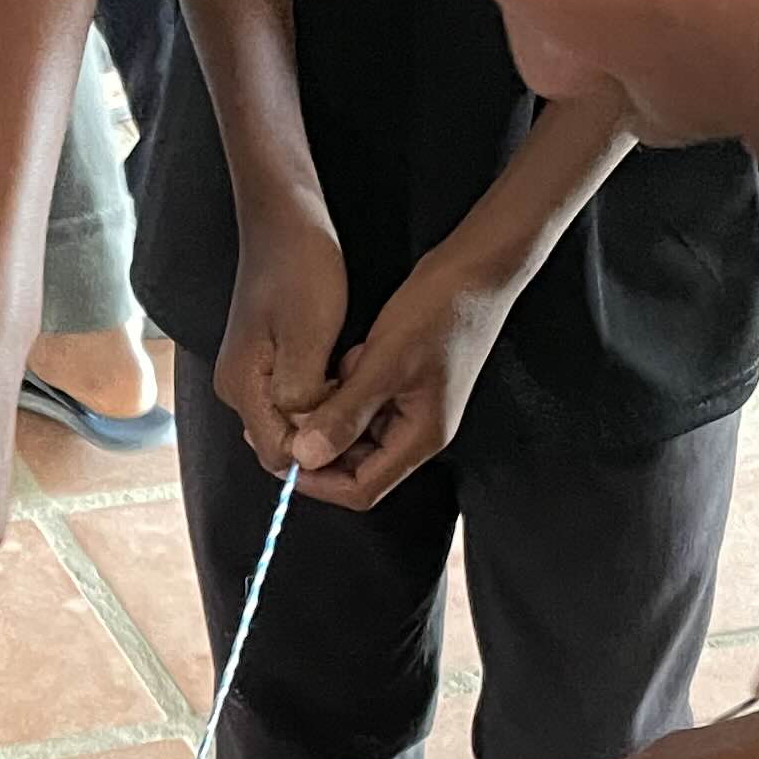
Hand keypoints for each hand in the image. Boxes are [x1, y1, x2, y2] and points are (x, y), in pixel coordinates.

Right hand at [214, 199, 348, 472]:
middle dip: (325, 434)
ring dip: (326, 414)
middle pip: (283, 442)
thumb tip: (308, 441)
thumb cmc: (298, 268)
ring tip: (353, 381)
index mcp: (243, 387)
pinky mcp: (264, 363)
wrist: (284, 221)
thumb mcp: (308, 334)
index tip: (356, 426)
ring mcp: (249, 376)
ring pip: (292, 422)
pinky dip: (322, 396)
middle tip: (361, 401)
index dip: (321, 451)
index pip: (278, 454)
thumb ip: (303, 395)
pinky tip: (343, 372)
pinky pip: (293, 399)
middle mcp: (238, 389)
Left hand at [286, 245, 514, 509]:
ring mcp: (410, 408)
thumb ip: (345, 413)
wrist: (475, 269)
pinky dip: (345, 387)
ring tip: (330, 375)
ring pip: (355, 432)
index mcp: (419, 437)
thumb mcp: (384, 363)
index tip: (282, 460)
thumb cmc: (440, 312)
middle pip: (356, 465)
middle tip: (288, 415)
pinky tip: (348, 358)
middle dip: (320, 443)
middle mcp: (416, 431)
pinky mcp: (402, 385)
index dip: (318, 482)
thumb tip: (305, 456)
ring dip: (332, 410)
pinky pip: (362, 402)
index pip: (361, 489)